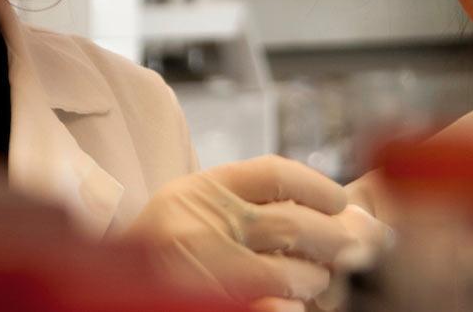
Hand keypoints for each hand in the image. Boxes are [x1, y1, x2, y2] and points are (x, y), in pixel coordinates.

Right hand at [126, 156, 366, 309]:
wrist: (111, 286)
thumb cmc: (166, 254)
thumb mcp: (198, 213)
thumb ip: (249, 208)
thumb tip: (342, 215)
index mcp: (201, 191)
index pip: (274, 175)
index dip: (317, 187)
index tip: (340, 202)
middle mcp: (198, 224)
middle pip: (291, 225)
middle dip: (335, 239)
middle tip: (361, 248)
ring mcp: (197, 268)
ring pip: (284, 273)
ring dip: (313, 281)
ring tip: (316, 284)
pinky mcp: (197, 301)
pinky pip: (262, 304)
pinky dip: (282, 309)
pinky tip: (291, 308)